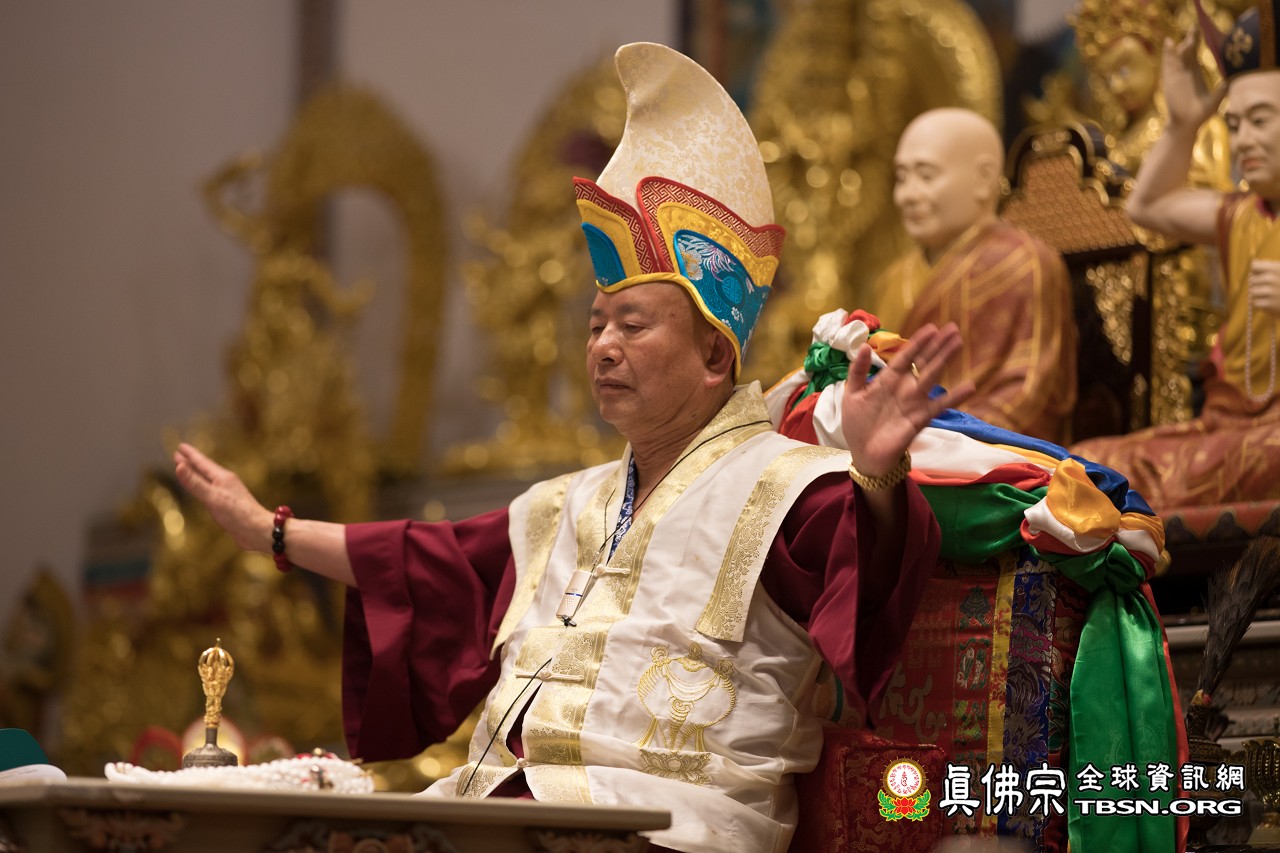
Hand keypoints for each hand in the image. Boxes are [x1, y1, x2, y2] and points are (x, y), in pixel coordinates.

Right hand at [173, 443, 272, 552]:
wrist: (258, 531)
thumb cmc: (237, 514)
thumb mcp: (213, 497)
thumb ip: (195, 483)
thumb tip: (179, 466)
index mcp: (223, 478)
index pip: (202, 463)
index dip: (190, 455)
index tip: (180, 446)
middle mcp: (225, 483)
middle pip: (205, 470)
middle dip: (192, 462)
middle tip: (180, 454)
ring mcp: (228, 494)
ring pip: (209, 480)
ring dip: (198, 474)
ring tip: (190, 470)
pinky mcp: (229, 506)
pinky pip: (212, 492)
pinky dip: (204, 488)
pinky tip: (204, 491)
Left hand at [840, 322, 974, 475]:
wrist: (864, 454)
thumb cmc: (857, 424)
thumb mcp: (852, 394)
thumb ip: (857, 371)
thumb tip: (865, 346)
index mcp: (888, 380)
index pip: (906, 356)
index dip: (918, 342)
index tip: (931, 327)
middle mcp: (905, 387)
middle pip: (924, 361)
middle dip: (938, 345)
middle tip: (953, 328)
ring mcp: (915, 401)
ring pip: (932, 375)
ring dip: (945, 359)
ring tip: (958, 342)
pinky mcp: (920, 418)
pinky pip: (940, 405)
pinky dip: (954, 397)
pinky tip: (970, 386)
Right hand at [1162, 30, 1225, 132]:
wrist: (1187, 124)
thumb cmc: (1201, 114)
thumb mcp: (1216, 99)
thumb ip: (1222, 90)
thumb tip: (1231, 81)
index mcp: (1195, 73)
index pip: (1195, 53)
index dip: (1198, 41)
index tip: (1201, 30)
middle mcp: (1185, 72)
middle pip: (1186, 51)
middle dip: (1189, 39)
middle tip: (1194, 28)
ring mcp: (1176, 76)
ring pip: (1176, 56)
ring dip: (1179, 45)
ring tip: (1186, 35)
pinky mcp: (1170, 80)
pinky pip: (1168, 65)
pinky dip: (1168, 54)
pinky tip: (1169, 44)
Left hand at [1250, 259, 1279, 316]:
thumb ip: (1268, 266)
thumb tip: (1253, 263)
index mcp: (1277, 268)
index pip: (1254, 266)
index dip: (1255, 271)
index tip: (1259, 275)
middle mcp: (1275, 278)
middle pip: (1252, 280)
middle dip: (1256, 284)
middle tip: (1264, 288)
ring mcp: (1273, 291)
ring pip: (1253, 291)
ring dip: (1257, 294)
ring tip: (1266, 295)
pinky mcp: (1271, 304)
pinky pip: (1256, 302)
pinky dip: (1259, 303)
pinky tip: (1267, 302)